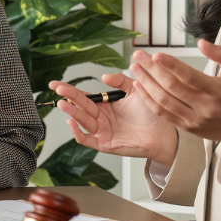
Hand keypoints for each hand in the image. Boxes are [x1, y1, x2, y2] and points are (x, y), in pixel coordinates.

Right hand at [49, 70, 178, 166]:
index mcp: (105, 105)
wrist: (164, 132)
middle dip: (68, 97)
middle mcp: (101, 118)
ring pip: (82, 121)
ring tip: (63, 103)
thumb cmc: (151, 113)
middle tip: (57, 89)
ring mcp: (102, 131)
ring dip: (71, 112)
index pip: (83, 96)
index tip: (56, 84)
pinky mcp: (105, 144)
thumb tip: (103, 76)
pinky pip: (86, 139)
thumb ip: (120, 80)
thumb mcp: (135, 90)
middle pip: (80, 106)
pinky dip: (77, 132)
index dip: (69, 90)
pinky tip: (72, 122)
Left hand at [131, 39, 220, 153]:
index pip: (190, 77)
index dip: (171, 65)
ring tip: (134, 69)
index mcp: (217, 91)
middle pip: (171, 87)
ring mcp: (193, 119)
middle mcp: (204, 107)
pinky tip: (139, 86)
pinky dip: (148, 99)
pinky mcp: (186, 126)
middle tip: (138, 56)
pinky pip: (162, 113)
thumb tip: (200, 42)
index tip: (155, 54)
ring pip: (163, 101)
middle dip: (151, 70)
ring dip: (146, 83)